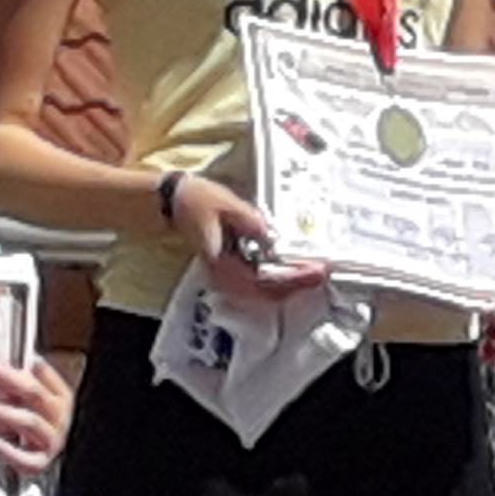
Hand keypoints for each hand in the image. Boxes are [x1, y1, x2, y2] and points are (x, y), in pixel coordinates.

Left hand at [0, 356, 71, 488]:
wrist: (58, 456)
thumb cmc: (39, 423)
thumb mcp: (32, 401)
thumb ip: (19, 384)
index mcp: (60, 399)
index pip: (36, 381)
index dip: (13, 373)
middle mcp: (59, 418)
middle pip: (35, 395)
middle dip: (9, 382)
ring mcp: (52, 441)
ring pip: (31, 422)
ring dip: (5, 412)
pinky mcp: (42, 462)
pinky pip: (29, 460)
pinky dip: (11, 453)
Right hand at [170, 170, 327, 303]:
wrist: (174, 203)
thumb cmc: (196, 201)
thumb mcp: (225, 204)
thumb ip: (249, 221)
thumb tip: (271, 236)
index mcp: (220, 264)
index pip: (261, 281)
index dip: (290, 279)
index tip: (312, 271)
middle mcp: (223, 277)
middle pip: (266, 294)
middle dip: (296, 286)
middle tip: (320, 273)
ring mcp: (227, 278)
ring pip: (263, 294)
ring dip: (289, 286)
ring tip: (311, 273)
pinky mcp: (231, 273)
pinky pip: (259, 287)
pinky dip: (279, 282)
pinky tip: (293, 272)